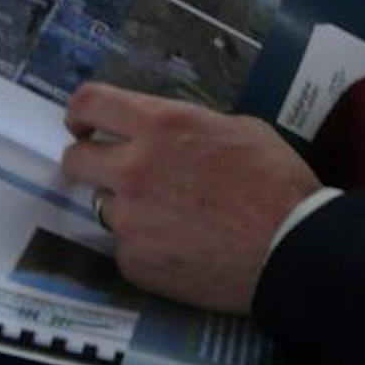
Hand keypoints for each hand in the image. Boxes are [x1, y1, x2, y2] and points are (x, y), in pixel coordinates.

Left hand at [59, 83, 320, 312]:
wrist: (289, 246)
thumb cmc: (276, 180)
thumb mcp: (240, 128)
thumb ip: (191, 127)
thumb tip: (171, 138)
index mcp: (161, 126)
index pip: (91, 103)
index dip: (79, 112)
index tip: (84, 124)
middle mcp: (134, 169)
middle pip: (75, 159)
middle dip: (89, 161)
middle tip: (116, 171)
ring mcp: (130, 220)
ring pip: (105, 206)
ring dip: (129, 207)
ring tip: (173, 217)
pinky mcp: (134, 261)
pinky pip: (128, 246)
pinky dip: (148, 244)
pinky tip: (184, 247)